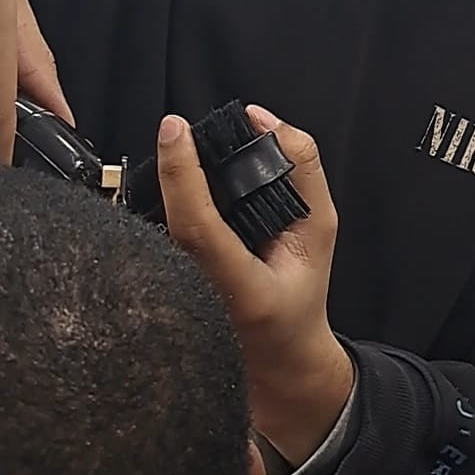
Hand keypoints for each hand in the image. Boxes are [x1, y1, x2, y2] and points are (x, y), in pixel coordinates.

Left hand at [157, 105, 353, 464]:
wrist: (275, 355)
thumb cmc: (299, 294)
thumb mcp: (320, 229)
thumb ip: (301, 170)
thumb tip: (262, 119)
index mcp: (241, 288)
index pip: (197, 225)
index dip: (181, 173)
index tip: (175, 128)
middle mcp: (195, 297)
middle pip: (166, 218)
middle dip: (172, 167)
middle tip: (185, 135)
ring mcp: (168, 297)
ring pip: (153, 225)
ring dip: (167, 185)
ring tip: (190, 166)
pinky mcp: (153, 288)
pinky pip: (154, 234)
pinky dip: (167, 206)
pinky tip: (185, 198)